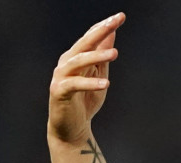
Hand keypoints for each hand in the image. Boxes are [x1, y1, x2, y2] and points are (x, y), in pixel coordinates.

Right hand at [48, 12, 124, 144]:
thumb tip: (111, 33)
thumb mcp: (98, 75)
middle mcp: (66, 63)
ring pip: (78, 61)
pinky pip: (75, 84)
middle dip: (99, 31)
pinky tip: (106, 83)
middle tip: (115, 23)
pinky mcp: (59, 92)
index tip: (120, 16)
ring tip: (115, 54)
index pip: (90, 37)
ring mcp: (61, 76)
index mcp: (76, 57)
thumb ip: (102, 56)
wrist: (72, 128)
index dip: (104, 26)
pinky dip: (90, 83)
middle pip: (83, 43)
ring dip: (96, 56)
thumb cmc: (85, 101)